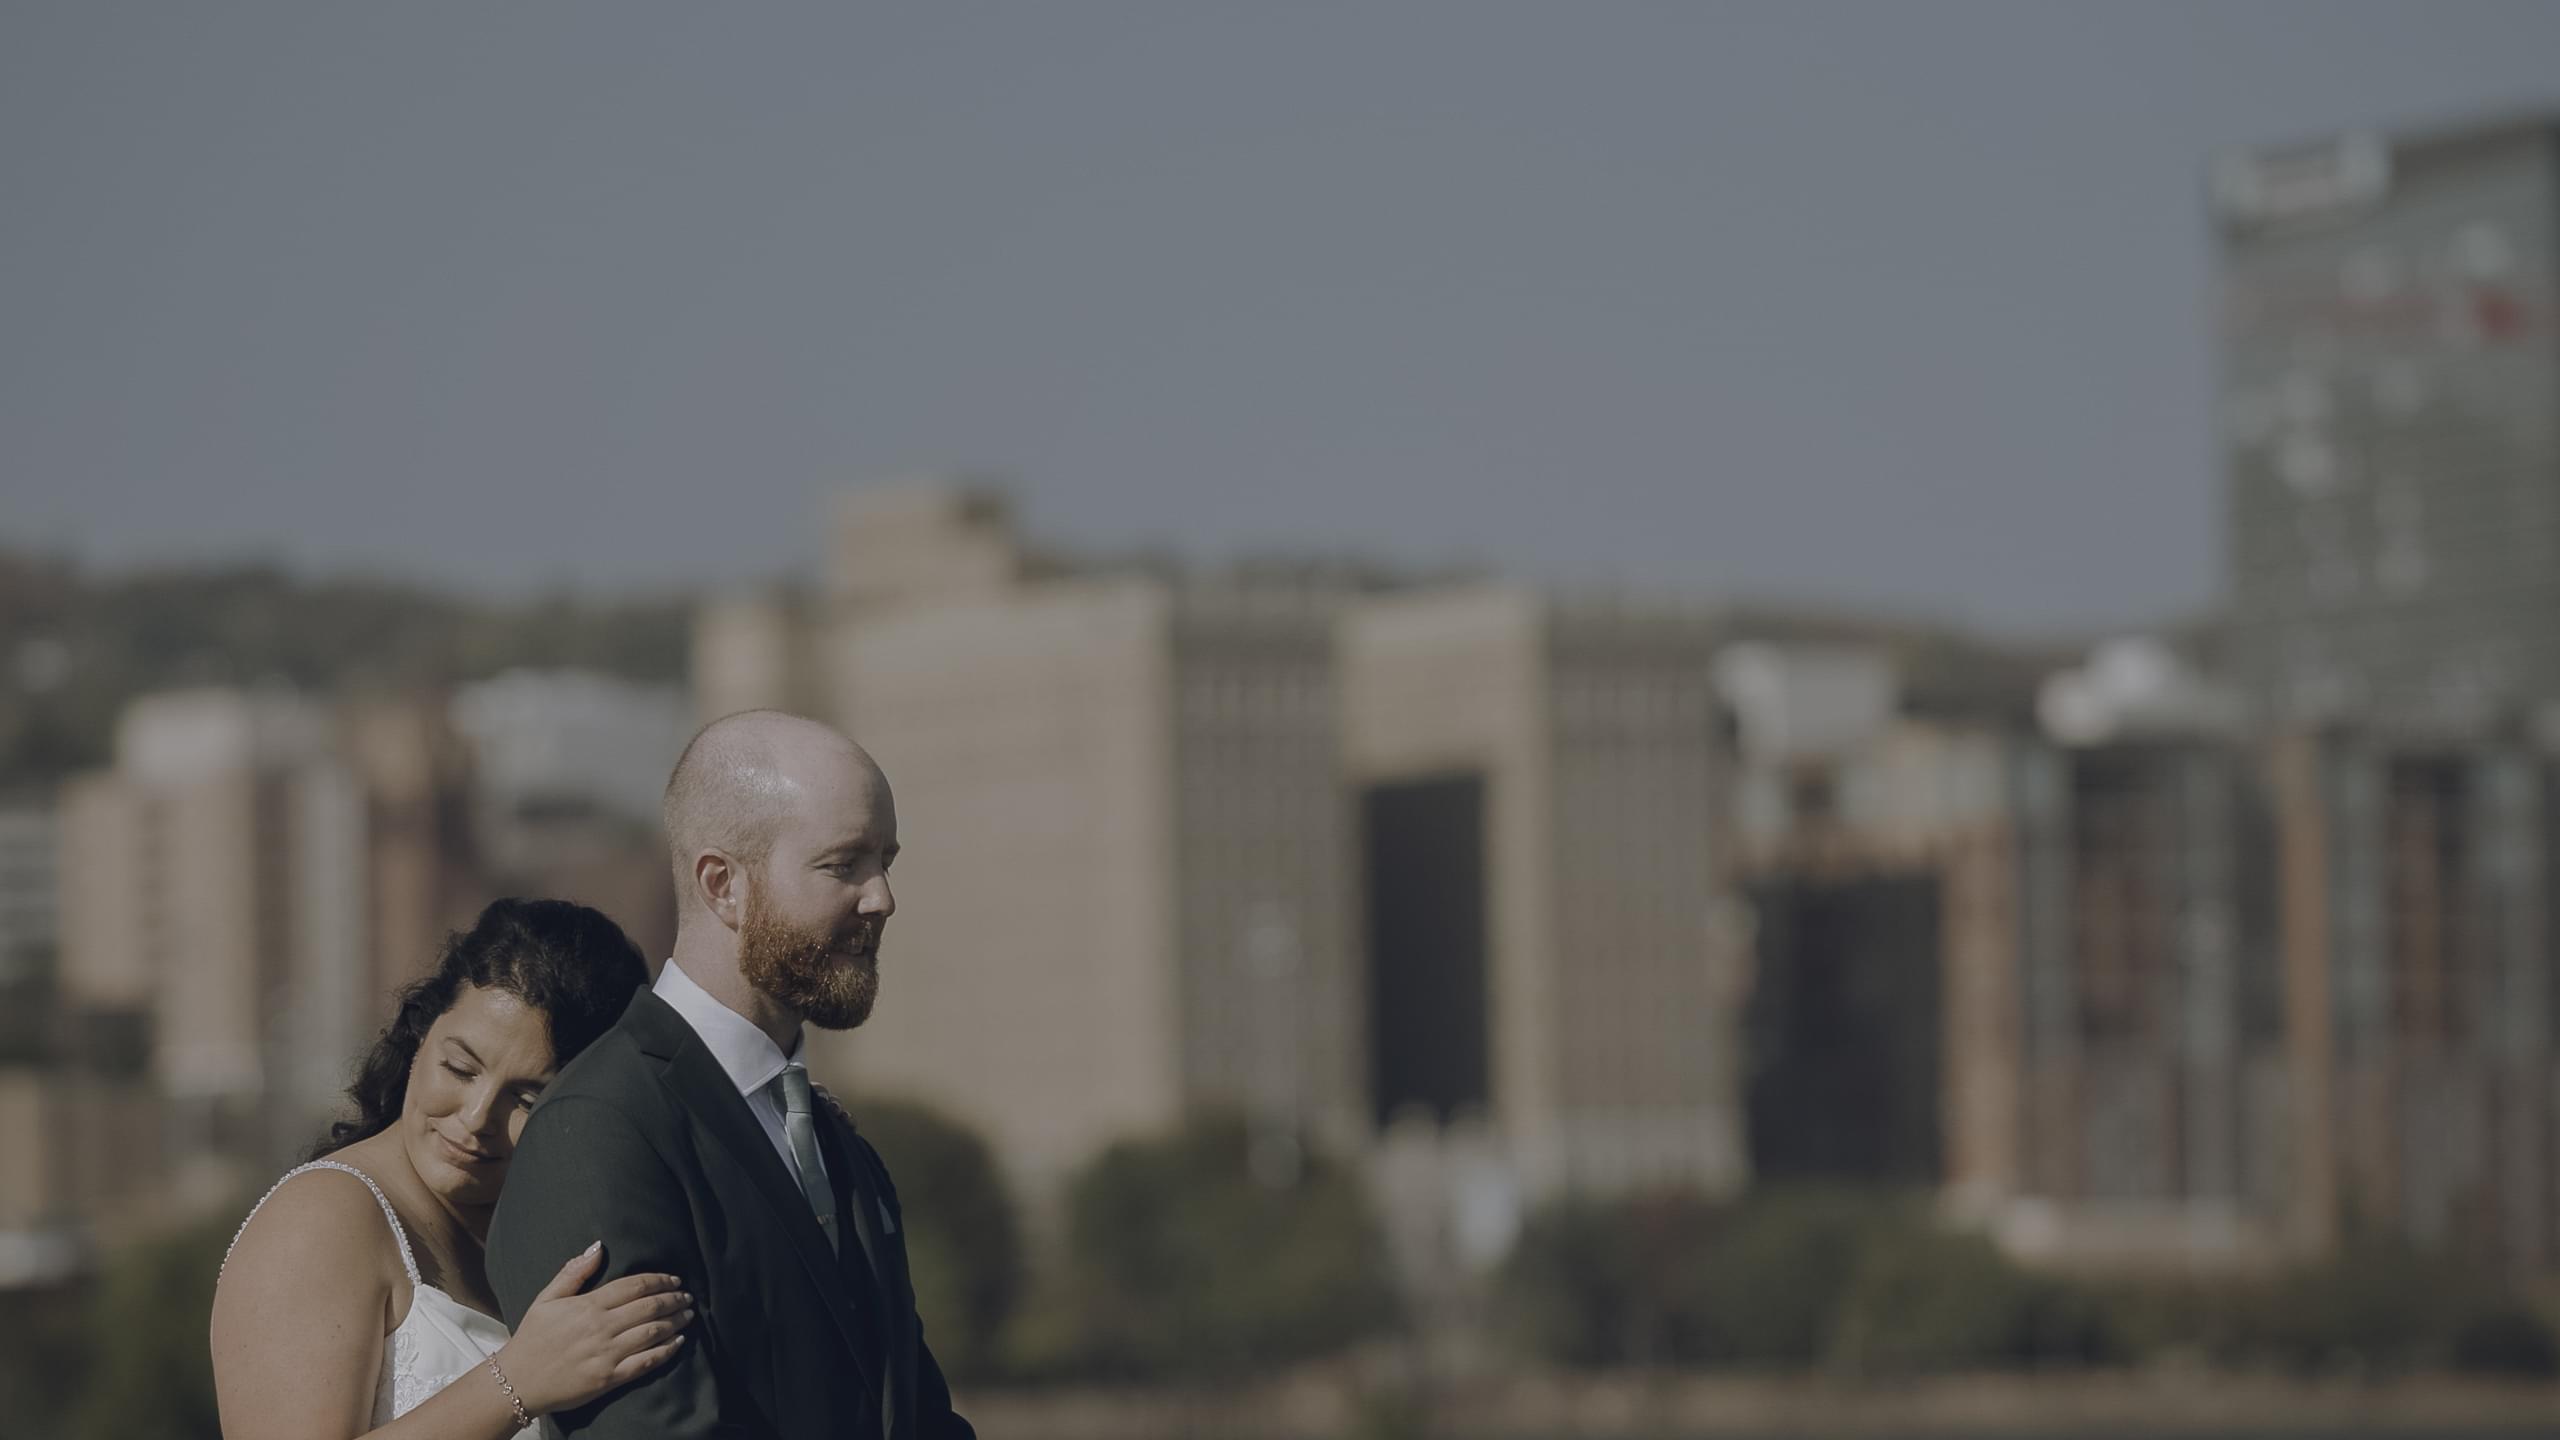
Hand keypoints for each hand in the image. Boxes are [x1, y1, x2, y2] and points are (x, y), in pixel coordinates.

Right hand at [494, 1243, 692, 1414]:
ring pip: (652, 1332)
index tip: (674, 1279)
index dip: (660, 1280)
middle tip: (687, 1296)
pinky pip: (645, 1362)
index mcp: (588, 1305)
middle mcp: (601, 1327)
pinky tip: (678, 1343)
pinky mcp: (609, 1378)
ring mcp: (607, 1353)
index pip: (635, 1286)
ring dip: (675, 1322)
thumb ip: (574, 1272)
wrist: (517, 1381)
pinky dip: (666, 1351)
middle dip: (673, 1300)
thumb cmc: (532, 1338)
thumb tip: (598, 1246)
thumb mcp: (546, 1299)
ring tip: (688, 1315)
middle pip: (649, 1307)